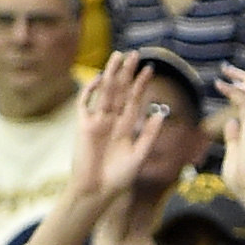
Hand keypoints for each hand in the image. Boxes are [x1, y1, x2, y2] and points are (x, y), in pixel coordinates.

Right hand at [67, 52, 184, 208]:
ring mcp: (97, 122)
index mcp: (127, 127)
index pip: (135, 100)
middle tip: (135, 54)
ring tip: (118, 56)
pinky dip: (90, 91)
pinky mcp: (83, 126)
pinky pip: (85, 104)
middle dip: (127, 73)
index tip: (150, 68)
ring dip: (112, 75)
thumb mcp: (140, 155)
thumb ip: (149, 134)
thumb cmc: (119, 177)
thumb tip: (161, 111)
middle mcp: (112, 121)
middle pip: (121, 91)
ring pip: (105, 92)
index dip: (142, 84)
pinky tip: (99, 79)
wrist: (96, 190)